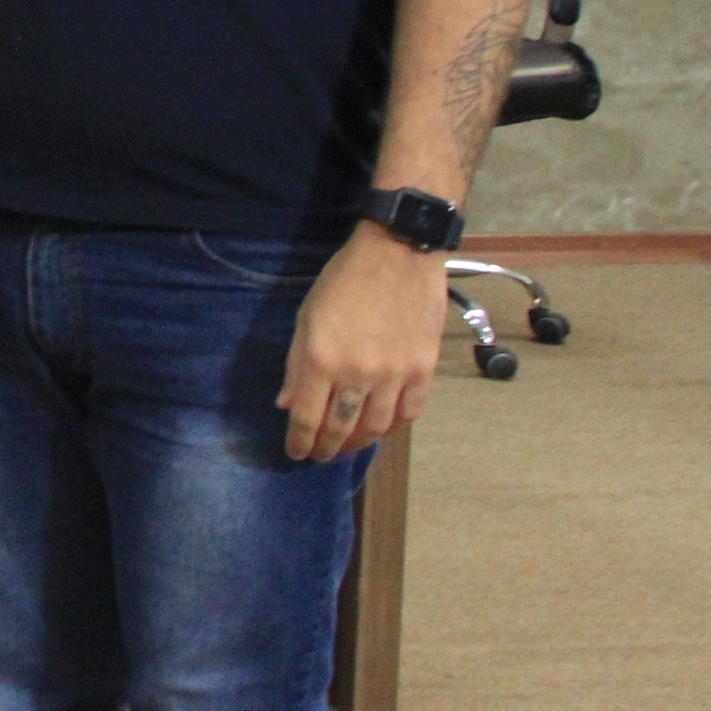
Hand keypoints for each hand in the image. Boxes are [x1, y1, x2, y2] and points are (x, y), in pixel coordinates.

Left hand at [279, 227, 444, 460]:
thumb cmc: (343, 280)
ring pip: (377, 426)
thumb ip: (296, 364)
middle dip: (327, 448)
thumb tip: (286, 404)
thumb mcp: (307, 317)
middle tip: (320, 456)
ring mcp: (395, 374)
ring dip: (360, 442)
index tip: (296, 453)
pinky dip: (394, 425)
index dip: (300, 441)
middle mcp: (358, 373)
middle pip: (342, 428)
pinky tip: (383, 426)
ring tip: (349, 445)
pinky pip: (410, 412)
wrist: (398, 253)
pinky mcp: (424, 369)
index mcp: (322, 359)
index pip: (307, 417)